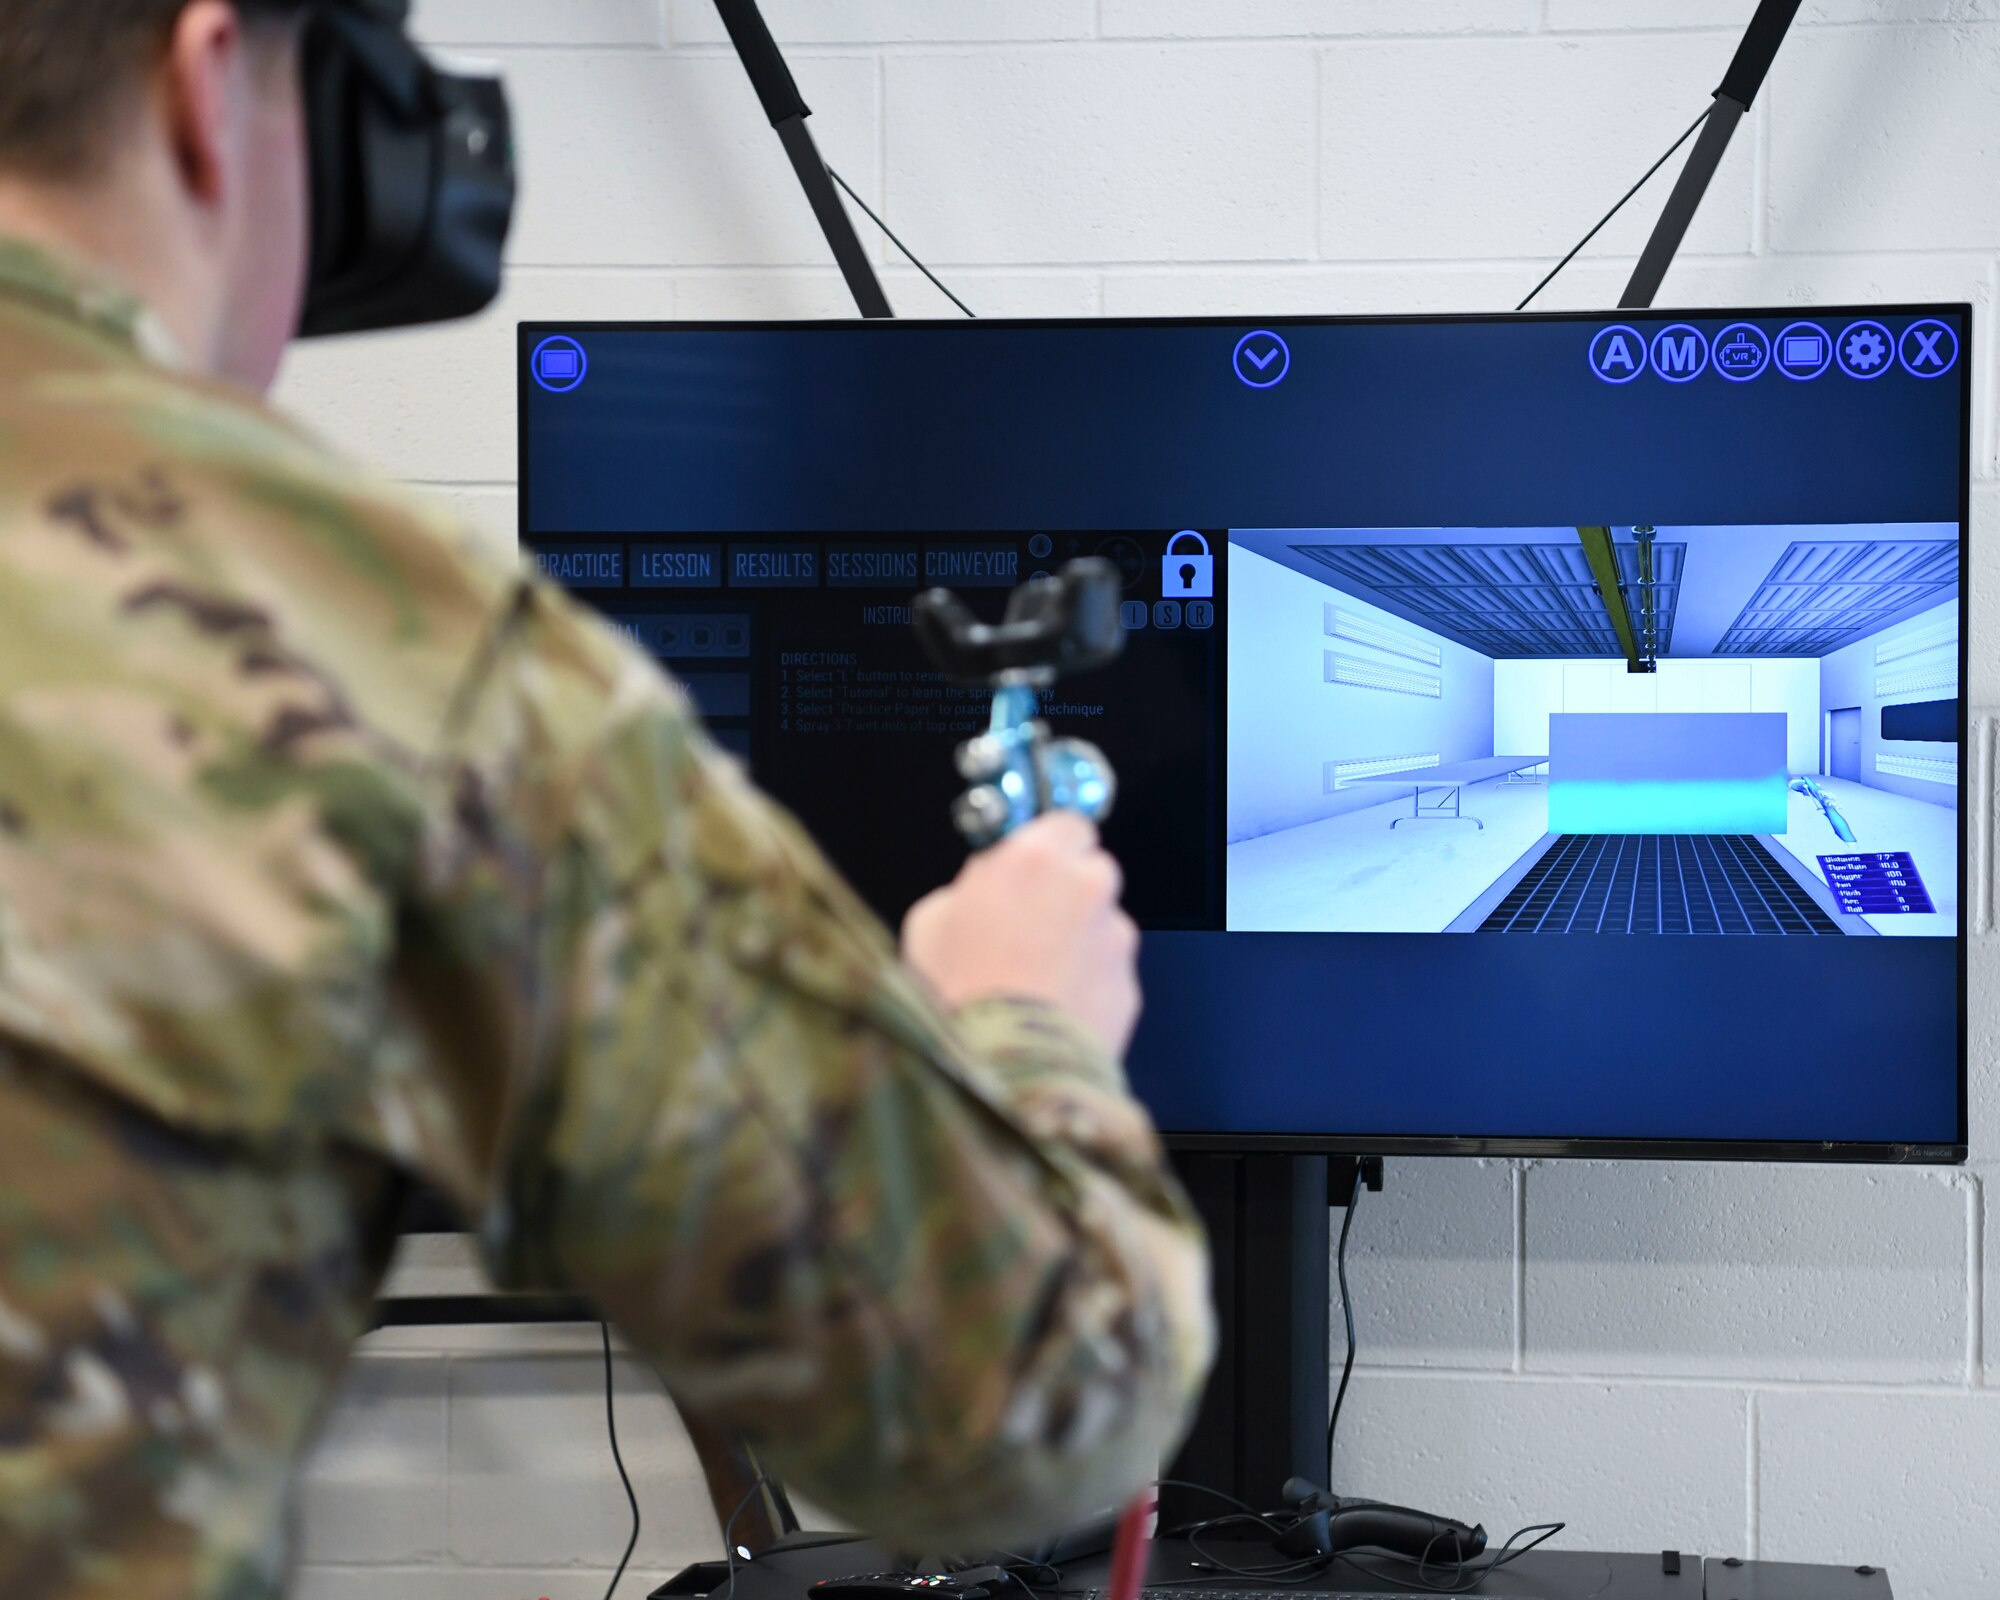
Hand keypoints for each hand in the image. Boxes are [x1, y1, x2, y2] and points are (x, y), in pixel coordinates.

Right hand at [902, 811, 1141, 1056]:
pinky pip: (1108, 972)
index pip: (1064, 820)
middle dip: (1063, 892)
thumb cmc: (958, 996)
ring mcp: (1114, 938)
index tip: (1031, 861)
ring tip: (1032, 980)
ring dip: (1076, 941)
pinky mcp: (1129, 985)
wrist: (1001, 1072)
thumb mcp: (929, 922)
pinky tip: (1049, 1008)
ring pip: (1100, 924)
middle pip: (1090, 870)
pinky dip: (1087, 984)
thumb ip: (969, 889)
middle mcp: (1086, 887)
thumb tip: (979, 892)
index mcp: (1034, 858)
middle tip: (1024, 924)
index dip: (1047, 845)